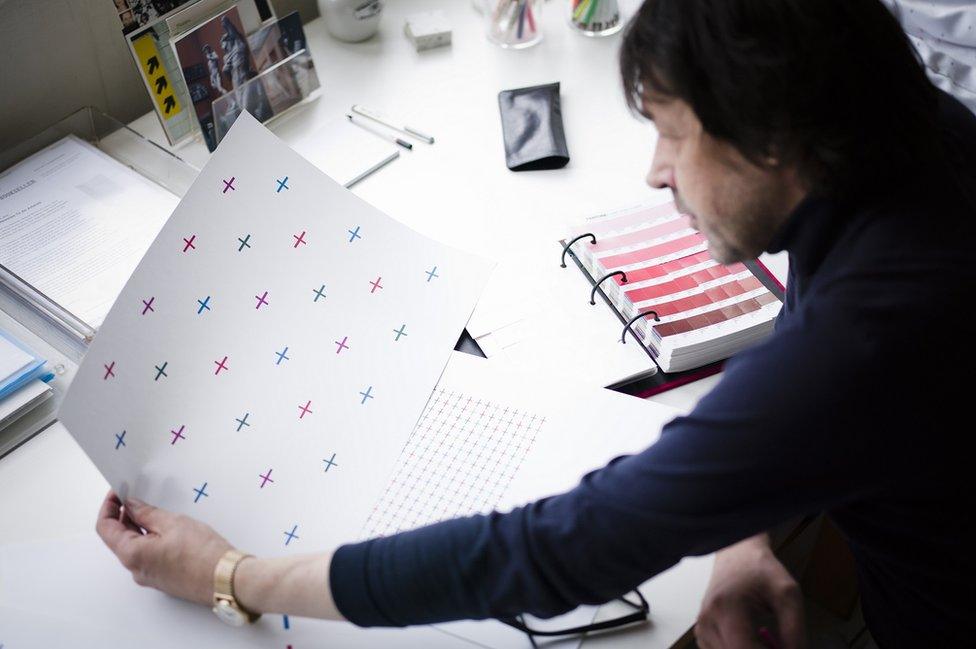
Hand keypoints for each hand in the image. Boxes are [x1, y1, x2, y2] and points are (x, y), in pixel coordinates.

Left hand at [95, 490, 232, 605]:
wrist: (225, 579)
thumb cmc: (202, 553)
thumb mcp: (173, 523)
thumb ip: (147, 512)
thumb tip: (132, 506)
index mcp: (132, 554)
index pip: (106, 528)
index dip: (109, 507)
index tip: (118, 493)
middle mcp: (136, 569)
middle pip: (119, 538)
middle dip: (124, 515)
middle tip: (135, 496)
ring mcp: (149, 576)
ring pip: (135, 547)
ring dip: (138, 527)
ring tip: (153, 510)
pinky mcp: (163, 578)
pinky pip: (148, 556)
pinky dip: (150, 539)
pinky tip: (165, 528)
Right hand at [694, 534, 804, 648]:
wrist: (736, 554)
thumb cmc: (761, 570)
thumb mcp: (788, 594)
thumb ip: (795, 631)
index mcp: (726, 609)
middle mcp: (707, 621)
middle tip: (777, 646)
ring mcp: (701, 628)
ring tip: (765, 643)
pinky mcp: (701, 633)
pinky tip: (750, 641)